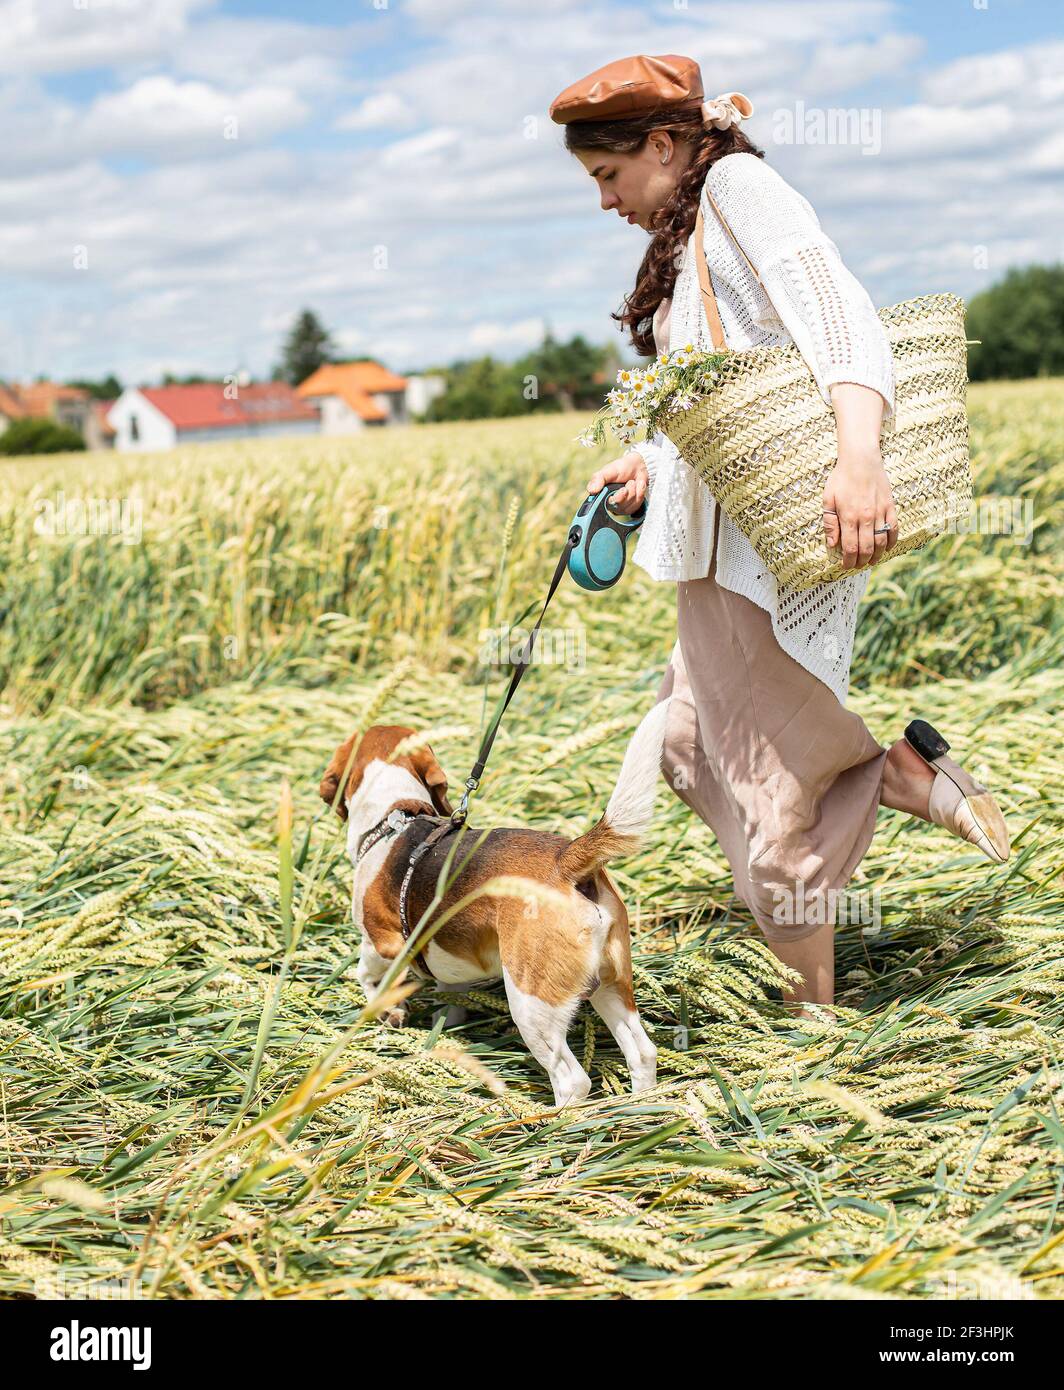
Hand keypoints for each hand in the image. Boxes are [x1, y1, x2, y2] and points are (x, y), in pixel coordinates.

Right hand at [586, 450, 647, 515]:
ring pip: (628, 507)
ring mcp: (620, 508)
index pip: (603, 507)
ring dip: (634, 491)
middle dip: (626, 493)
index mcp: (600, 496)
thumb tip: (591, 490)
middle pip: (618, 507)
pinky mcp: (630, 508)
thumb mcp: (608, 470)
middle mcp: (609, 504)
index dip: (616, 499)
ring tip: (632, 482)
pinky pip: (636, 506)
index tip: (623, 489)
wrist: (637, 467)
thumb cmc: (621, 468)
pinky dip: (640, 493)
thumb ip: (598, 479)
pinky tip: (638, 486)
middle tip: (629, 483)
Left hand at [822, 444, 896, 569]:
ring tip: (871, 561)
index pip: (850, 547)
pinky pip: (894, 529)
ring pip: (881, 542)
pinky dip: (891, 542)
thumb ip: (829, 523)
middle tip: (857, 566)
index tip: (845, 566)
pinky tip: (886, 548)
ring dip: (876, 556)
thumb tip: (832, 544)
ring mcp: (880, 512)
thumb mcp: (828, 499)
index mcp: (848, 517)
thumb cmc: (841, 478)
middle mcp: (866, 517)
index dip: (848, 561)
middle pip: (867, 549)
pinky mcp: (890, 507)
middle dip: (861, 562)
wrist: (861, 459)